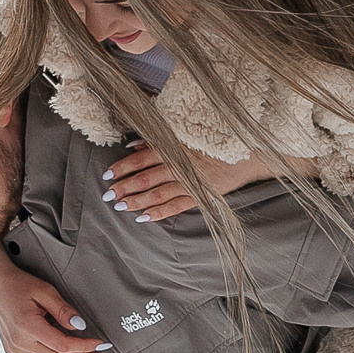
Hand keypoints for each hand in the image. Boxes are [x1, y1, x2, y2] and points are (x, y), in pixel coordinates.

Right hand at [0, 237, 113, 352]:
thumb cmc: (19, 284)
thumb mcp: (45, 291)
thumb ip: (63, 310)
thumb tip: (80, 327)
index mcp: (28, 327)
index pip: (63, 346)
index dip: (85, 347)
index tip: (102, 345)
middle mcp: (19, 343)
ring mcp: (14, 350)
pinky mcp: (12, 352)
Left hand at [102, 138, 291, 223]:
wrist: (246, 154)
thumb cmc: (212, 141)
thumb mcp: (184, 135)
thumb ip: (158, 140)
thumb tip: (133, 145)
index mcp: (175, 147)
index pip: (142, 158)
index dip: (123, 167)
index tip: (107, 174)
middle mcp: (180, 165)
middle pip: (147, 178)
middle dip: (125, 186)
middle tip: (108, 194)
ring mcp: (190, 182)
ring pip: (158, 193)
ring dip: (137, 201)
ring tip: (121, 207)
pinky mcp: (200, 195)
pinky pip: (176, 206)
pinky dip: (159, 212)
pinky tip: (144, 218)